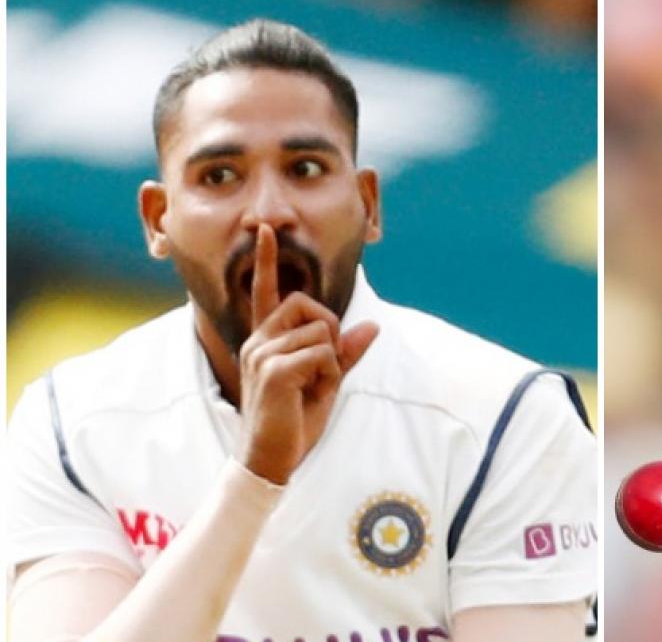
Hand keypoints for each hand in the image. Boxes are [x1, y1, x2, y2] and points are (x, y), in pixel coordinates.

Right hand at [238, 225, 378, 484]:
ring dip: (331, 362)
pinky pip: (323, 353)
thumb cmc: (294, 422)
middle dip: (329, 330)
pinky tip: (309, 394)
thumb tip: (373, 326)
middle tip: (322, 368)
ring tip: (311, 389)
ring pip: (322, 331)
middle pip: (309, 304)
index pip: (264, 291)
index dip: (264, 260)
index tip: (264, 231)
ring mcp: (262, 352)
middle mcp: (258, 340)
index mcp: (265, 340)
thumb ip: (345, 352)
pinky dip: (328, 374)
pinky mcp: (275, 369)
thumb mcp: (326, 382)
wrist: (271, 460)